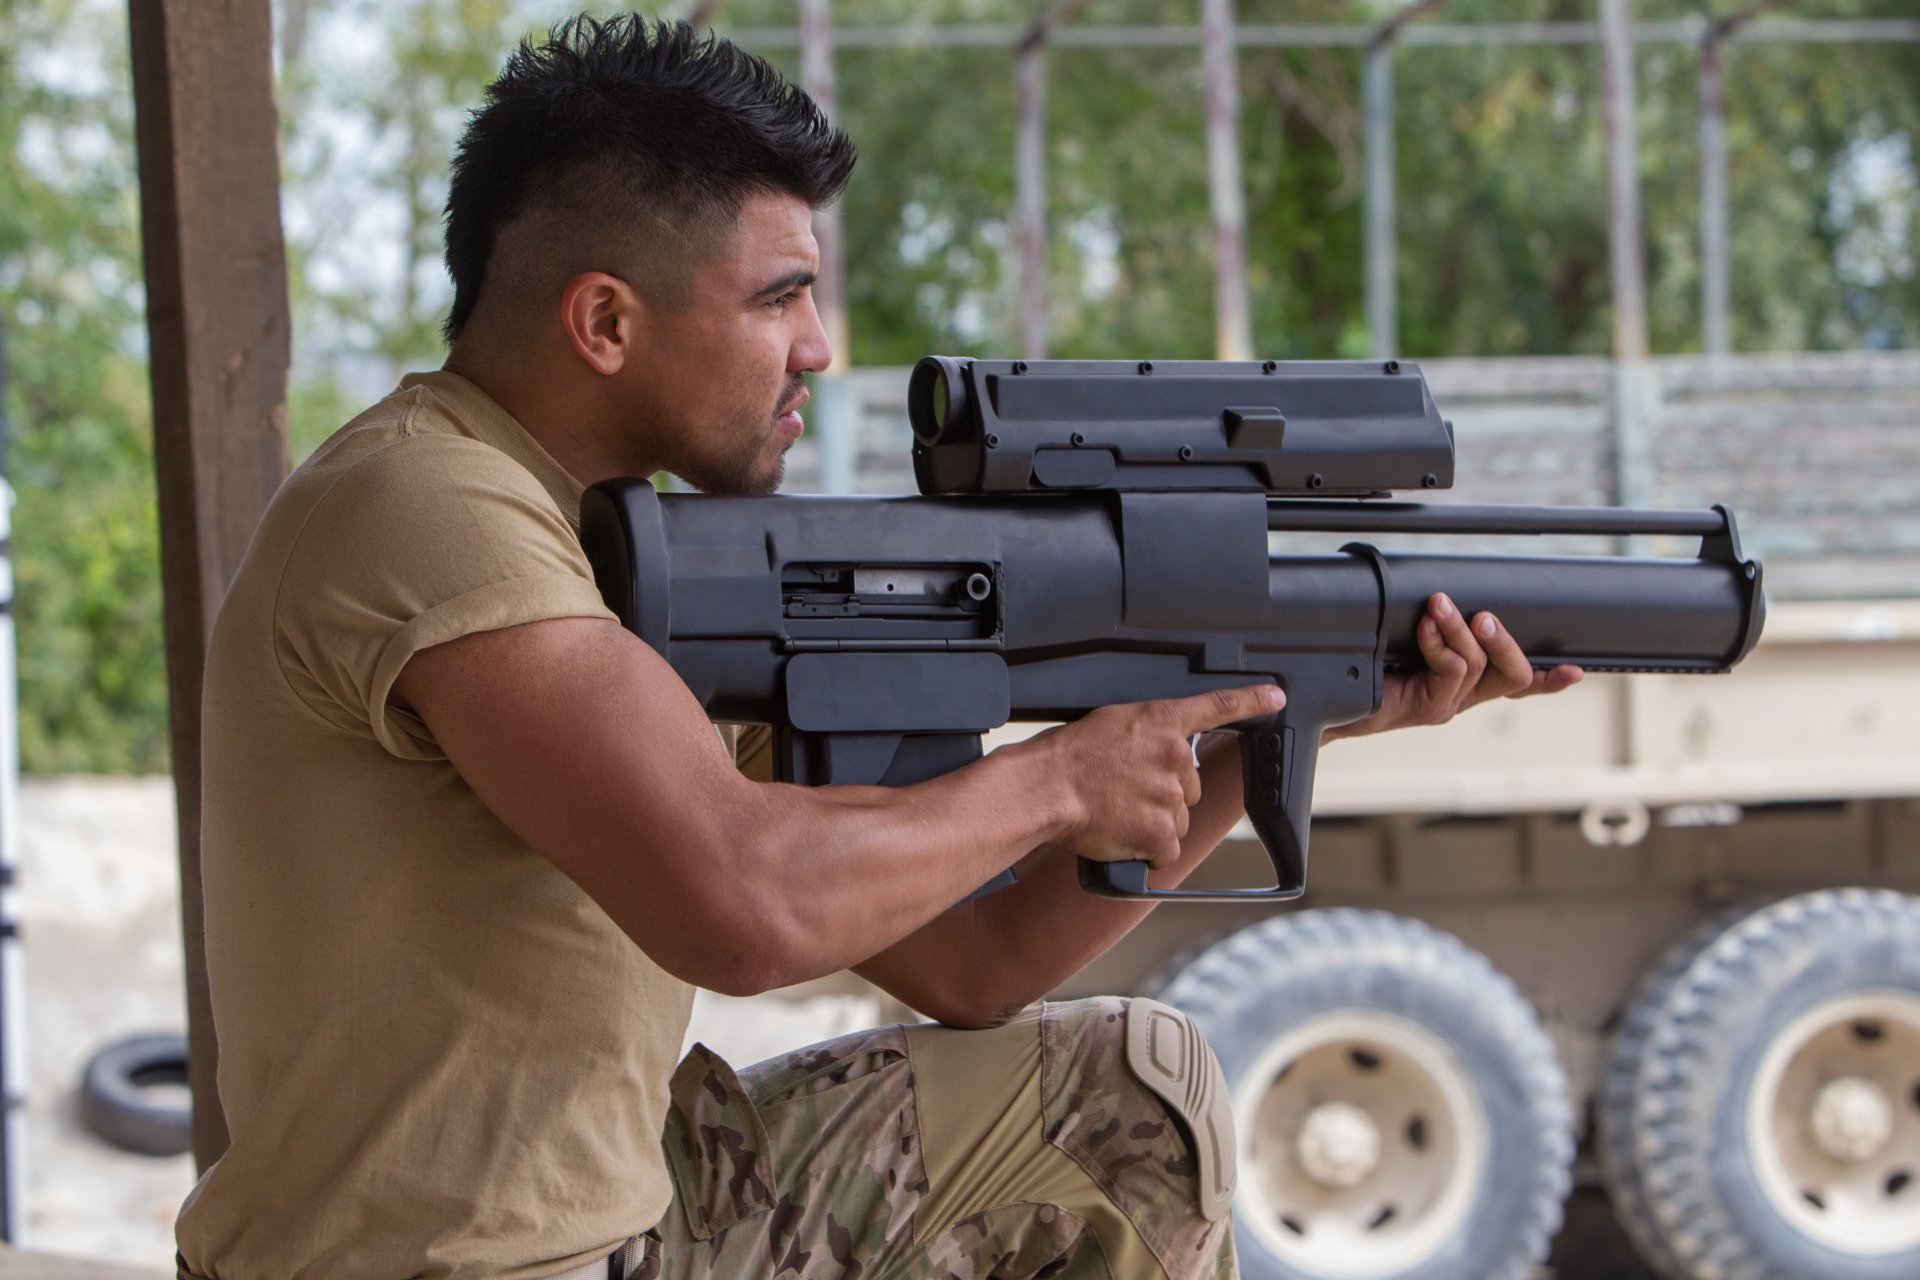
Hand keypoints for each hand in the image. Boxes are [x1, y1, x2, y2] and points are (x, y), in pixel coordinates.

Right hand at [1041, 683, 1284, 868]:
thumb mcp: (1112, 723)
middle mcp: (1173, 755)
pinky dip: (1147, 850)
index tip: (1275, 697)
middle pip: (1188, 786)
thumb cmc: (1068, 756)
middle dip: (1164, 794)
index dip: (1252, 700)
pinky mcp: (1159, 831)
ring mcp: (1169, 794)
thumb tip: (1162, 760)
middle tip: (1125, 791)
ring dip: (1154, 823)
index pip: (1219, 705)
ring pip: (1177, 820)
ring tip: (1117, 811)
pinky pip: (1165, 850)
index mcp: (1161, 720)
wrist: (1046, 787)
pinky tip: (1121, 834)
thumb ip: (1147, 736)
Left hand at [1325, 593, 1582, 743]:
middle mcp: (1461, 695)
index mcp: (1464, 681)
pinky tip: (1424, 629)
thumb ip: (1433, 628)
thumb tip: (1444, 593)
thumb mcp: (1406, 641)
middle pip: (1512, 675)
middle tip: (1485, 617)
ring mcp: (1446, 704)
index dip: (1546, 679)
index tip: (1574, 671)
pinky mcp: (1428, 708)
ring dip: (1460, 630)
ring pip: (1479, 666)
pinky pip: (1452, 672)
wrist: (1328, 702)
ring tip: (1439, 607)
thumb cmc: (1364, 667)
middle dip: (1506, 640)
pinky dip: (1440, 645)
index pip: (1514, 682)